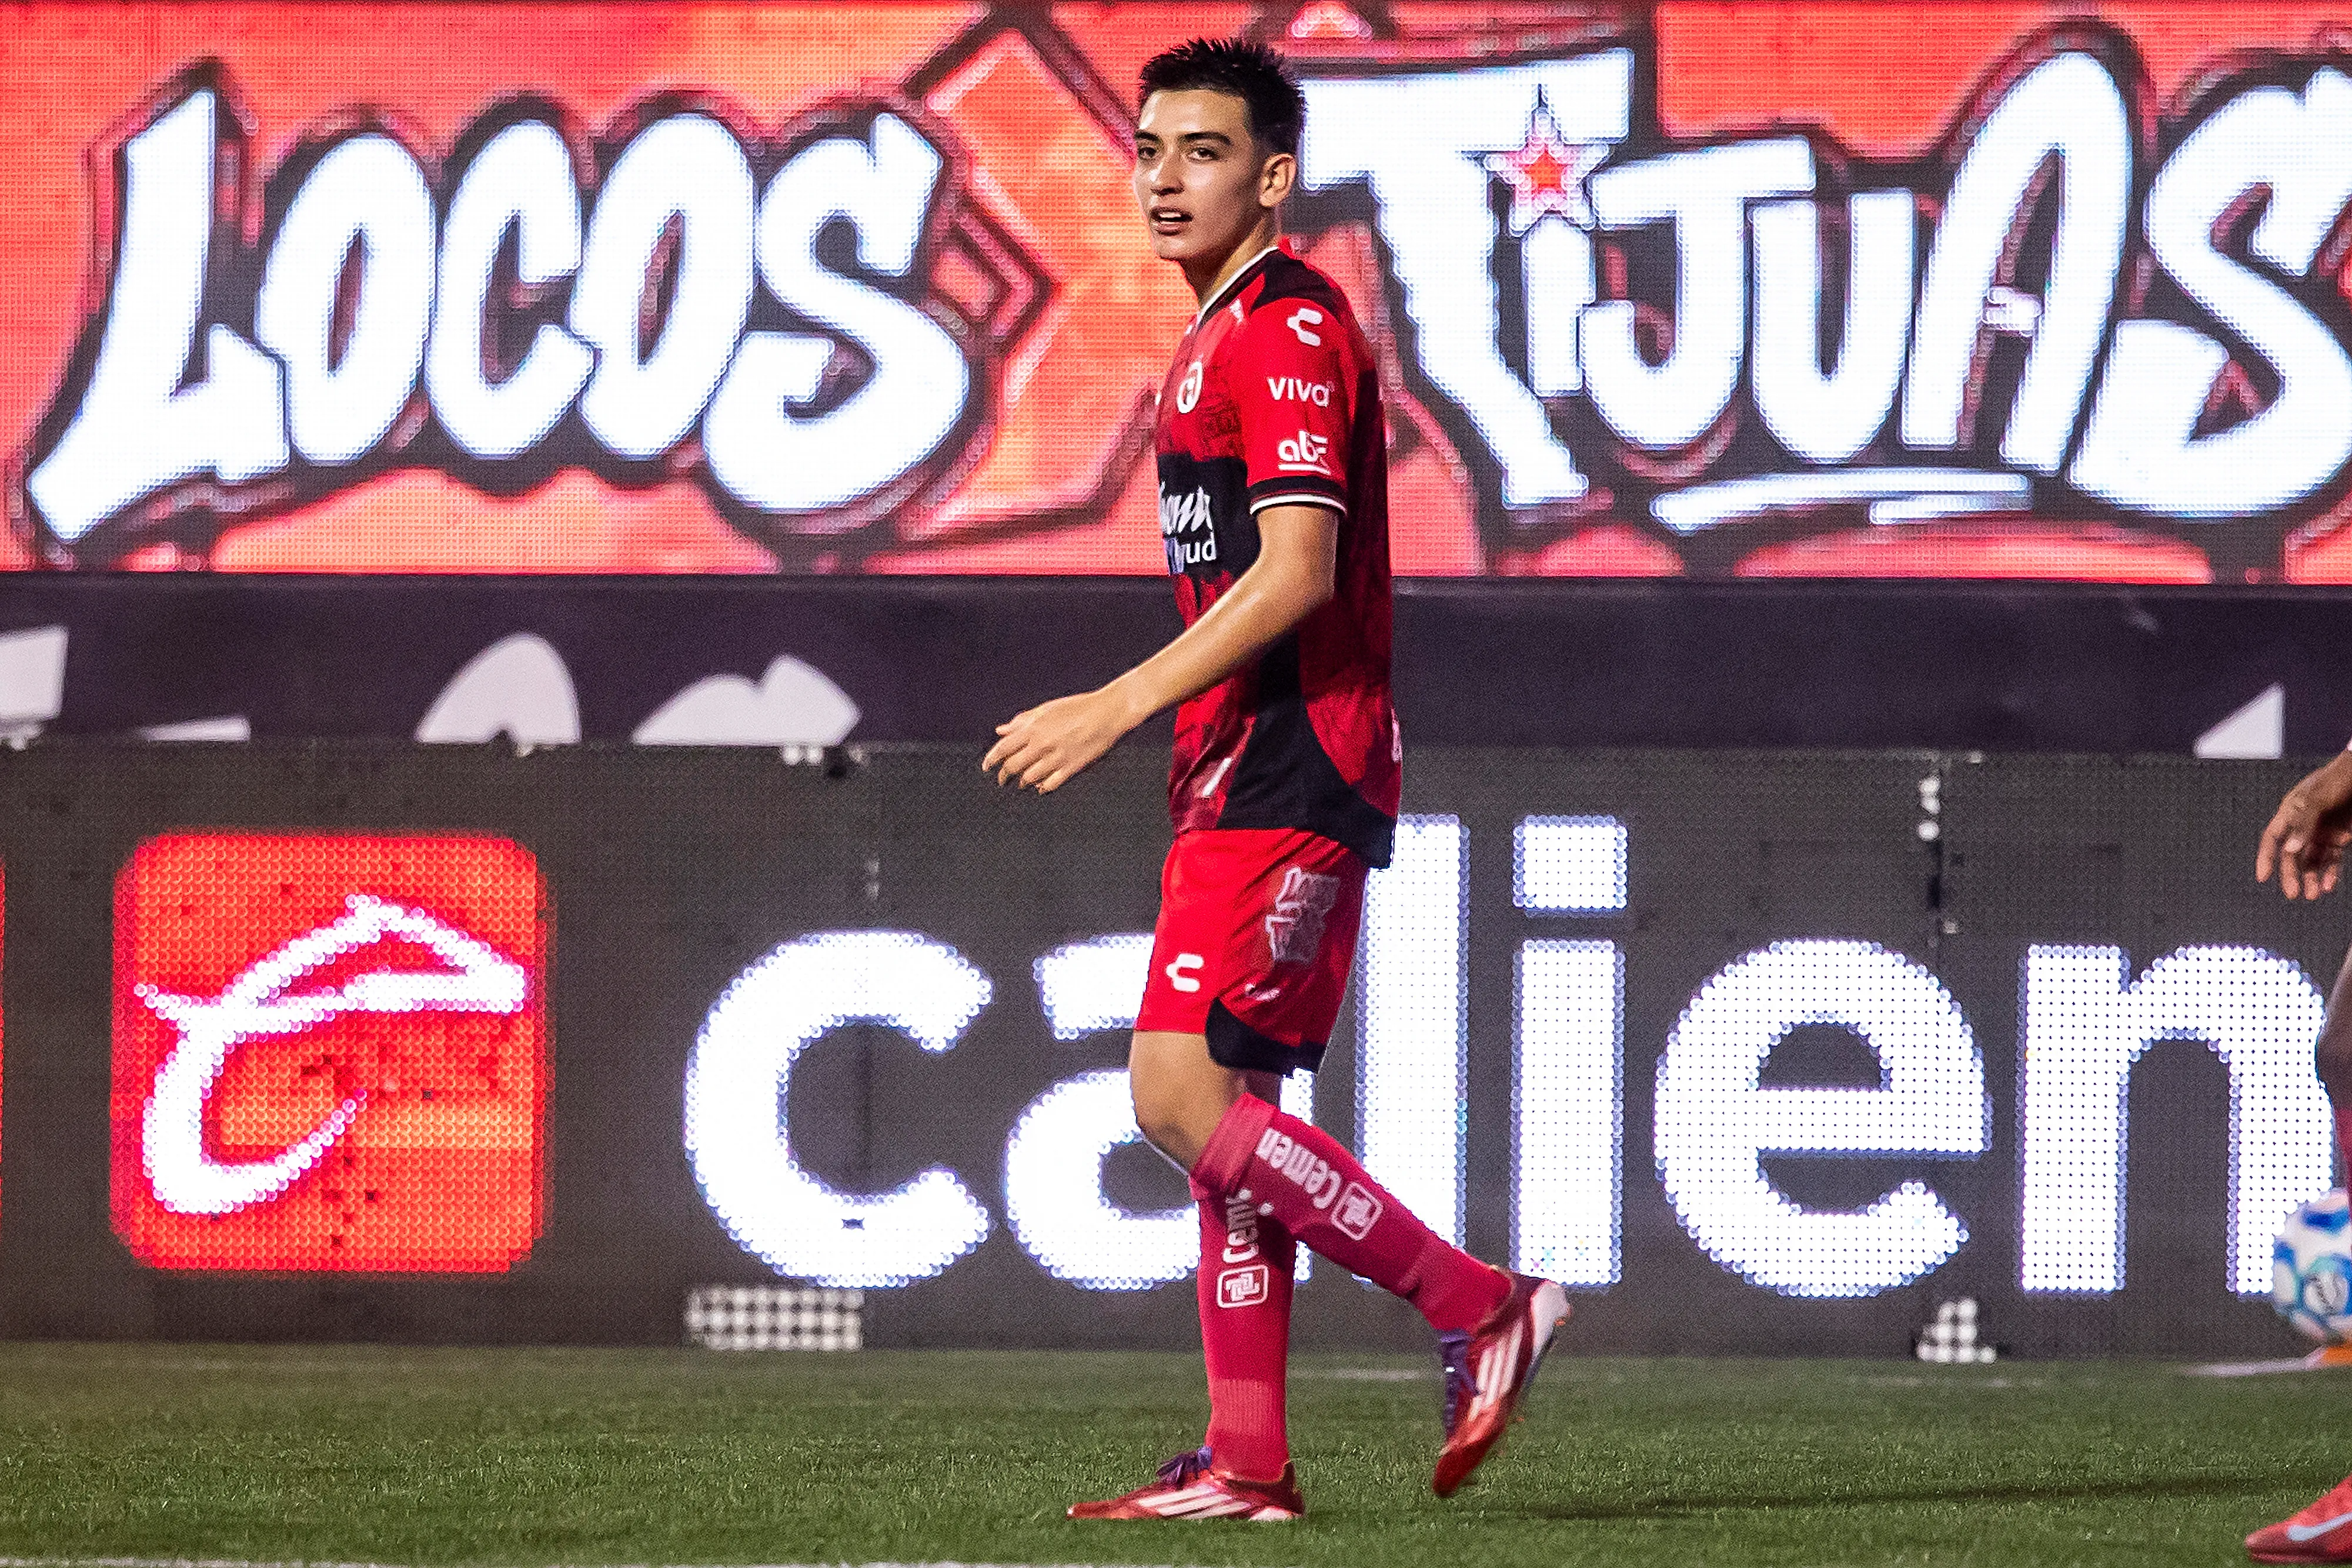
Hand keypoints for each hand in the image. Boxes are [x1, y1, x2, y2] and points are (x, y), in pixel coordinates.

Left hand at [983, 686, 1137, 792]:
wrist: (1107, 712)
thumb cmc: (1077, 707)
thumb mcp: (1046, 709)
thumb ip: (1022, 721)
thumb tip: (1001, 730)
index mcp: (1034, 728)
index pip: (1003, 748)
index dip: (991, 759)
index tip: (986, 767)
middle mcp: (1042, 744)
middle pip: (1013, 766)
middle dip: (1004, 776)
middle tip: (1002, 780)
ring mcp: (1057, 758)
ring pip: (1030, 778)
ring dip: (1023, 783)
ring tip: (1021, 784)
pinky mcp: (1072, 767)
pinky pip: (1051, 784)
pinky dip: (1043, 787)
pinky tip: (1041, 788)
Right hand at [2257, 751, 2351, 898]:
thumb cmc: (2339, 779)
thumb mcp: (2318, 798)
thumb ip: (2303, 823)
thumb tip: (2289, 850)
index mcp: (2291, 812)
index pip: (2272, 839)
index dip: (2266, 857)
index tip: (2263, 877)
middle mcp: (2304, 825)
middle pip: (2293, 855)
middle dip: (2292, 875)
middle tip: (2294, 894)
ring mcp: (2322, 832)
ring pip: (2313, 860)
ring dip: (2312, 878)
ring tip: (2315, 895)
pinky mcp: (2340, 837)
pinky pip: (2332, 859)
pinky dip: (2331, 873)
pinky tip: (2329, 886)